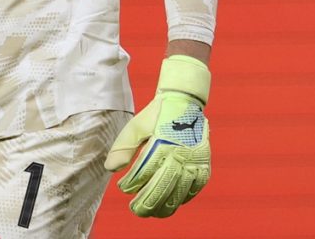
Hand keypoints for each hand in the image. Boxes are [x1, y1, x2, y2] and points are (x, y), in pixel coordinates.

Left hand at [105, 55, 211, 217]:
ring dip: (165, 206)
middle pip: (163, 187)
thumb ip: (123, 148)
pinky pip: (195, 187)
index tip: (121, 187)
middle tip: (135, 209)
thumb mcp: (135, 127)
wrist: (184, 101)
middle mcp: (181, 153)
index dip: (132, 184)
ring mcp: (195, 160)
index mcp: (162, 143)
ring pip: (180, 192)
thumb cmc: (155, 115)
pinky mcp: (204, 163)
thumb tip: (110, 169)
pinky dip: (183, 198)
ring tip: (151, 213)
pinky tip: (171, 204)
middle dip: (147, 202)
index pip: (145, 172)